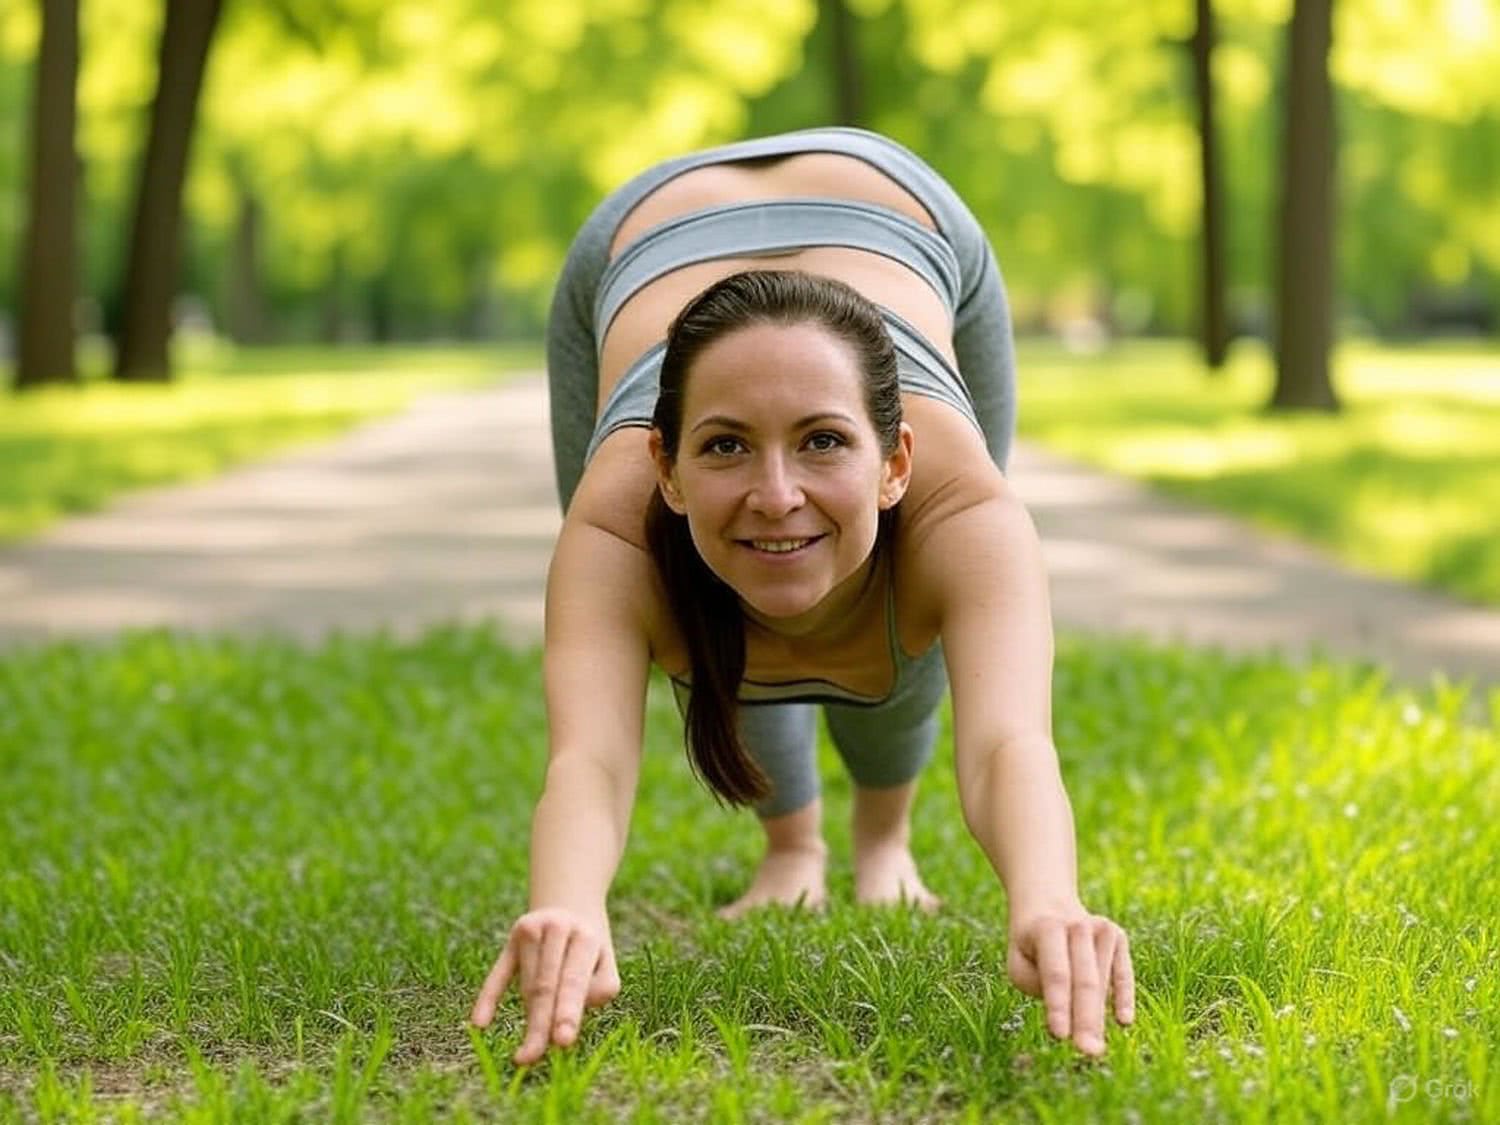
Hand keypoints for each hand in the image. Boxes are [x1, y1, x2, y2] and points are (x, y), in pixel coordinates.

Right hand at [469, 908, 620, 1065]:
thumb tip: (563, 1018)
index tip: (562, 1042)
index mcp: (586, 936)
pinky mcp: (511, 938)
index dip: (567, 1013)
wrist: (571, 907)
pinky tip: (480, 1023)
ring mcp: (530, 928)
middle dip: (539, 1025)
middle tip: (530, 1058)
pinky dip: (488, 998)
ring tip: (547, 1018)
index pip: (573, 982)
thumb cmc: (590, 949)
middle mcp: (557, 927)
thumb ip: (598, 991)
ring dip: (534, 1011)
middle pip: (544, 988)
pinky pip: (498, 974)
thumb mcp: (605, 964)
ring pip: (526, 987)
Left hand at [1007, 906, 1133, 1056]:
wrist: (1048, 902)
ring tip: (1092, 1049)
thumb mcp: (1019, 961)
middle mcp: (1077, 925)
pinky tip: (1123, 1021)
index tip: (1060, 1036)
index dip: (1058, 1005)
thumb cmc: (1031, 945)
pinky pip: (1123, 973)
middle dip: (1086, 1019)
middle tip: (1087, 1052)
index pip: (1055, 974)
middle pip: (1084, 980)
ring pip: (1102, 981)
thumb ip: (1036, 984)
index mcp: (1047, 928)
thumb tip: (1070, 1006)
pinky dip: (1123, 996)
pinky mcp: (1118, 936)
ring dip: (1098, 1016)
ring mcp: (1101, 928)